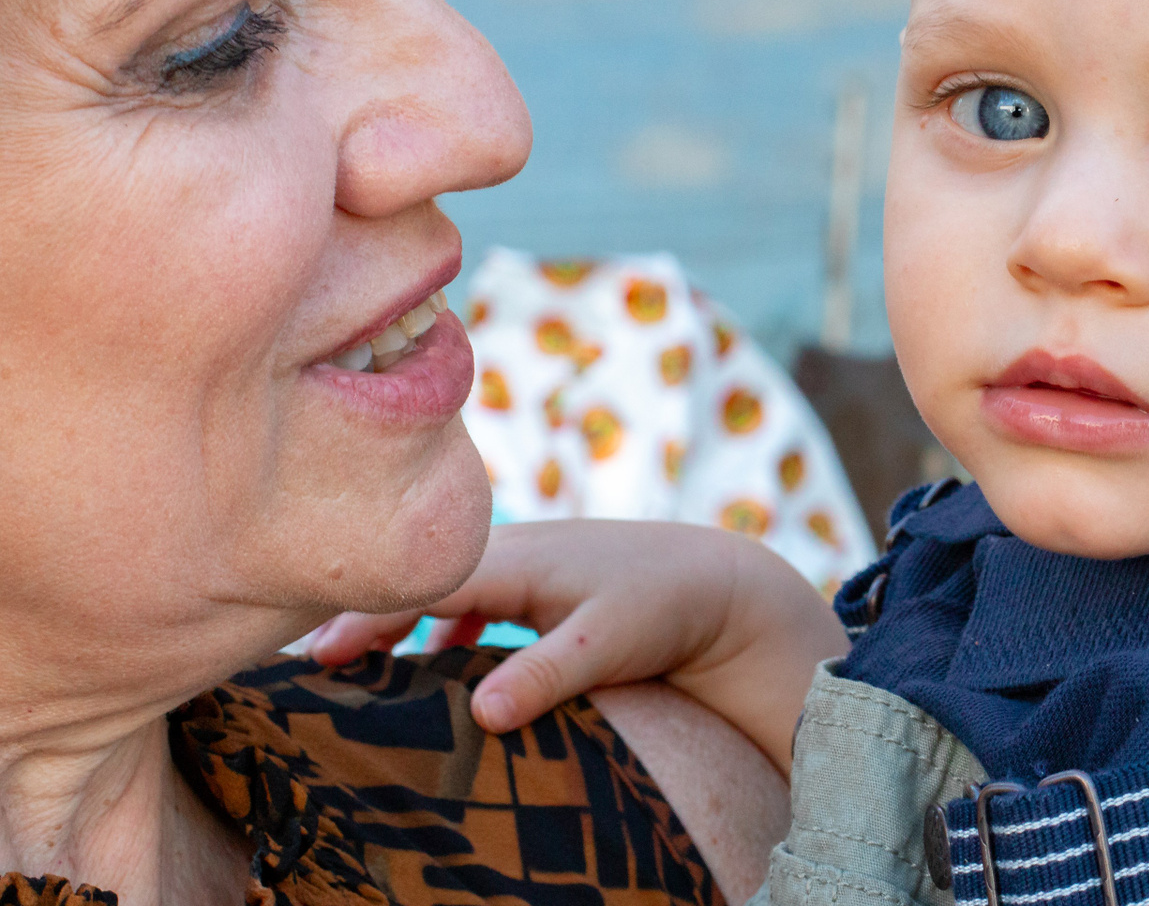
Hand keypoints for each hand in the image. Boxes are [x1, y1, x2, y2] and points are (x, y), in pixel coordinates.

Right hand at [308, 519, 848, 773]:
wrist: (723, 584)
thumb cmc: (665, 606)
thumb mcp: (606, 642)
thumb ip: (545, 671)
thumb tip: (482, 715)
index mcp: (515, 557)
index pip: (417, 581)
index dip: (362, 614)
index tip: (315, 655)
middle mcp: (512, 551)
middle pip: (418, 579)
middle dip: (364, 614)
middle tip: (308, 663)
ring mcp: (527, 564)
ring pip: (444, 589)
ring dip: (402, 621)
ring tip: (354, 668)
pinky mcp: (543, 584)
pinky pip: (475, 600)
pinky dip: (446, 625)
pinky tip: (439, 661)